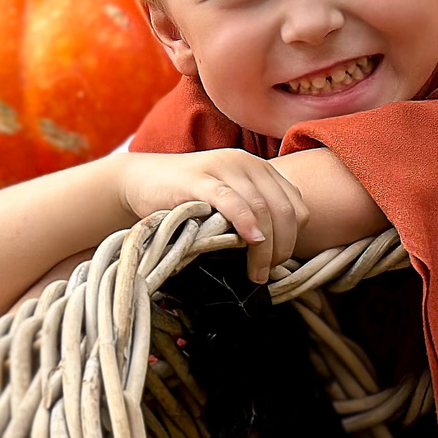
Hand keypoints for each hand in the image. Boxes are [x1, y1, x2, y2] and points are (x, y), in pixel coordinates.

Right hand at [114, 148, 309, 281]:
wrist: (141, 180)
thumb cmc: (187, 199)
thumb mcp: (230, 202)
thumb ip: (255, 216)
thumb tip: (278, 253)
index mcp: (259, 169)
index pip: (296, 206)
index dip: (294, 239)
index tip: (277, 263)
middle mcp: (246, 163)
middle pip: (283, 211)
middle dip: (282, 248)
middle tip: (266, 274)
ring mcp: (223, 168)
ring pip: (261, 209)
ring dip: (264, 248)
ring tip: (255, 272)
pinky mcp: (198, 178)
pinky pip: (231, 200)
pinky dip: (245, 222)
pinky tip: (250, 240)